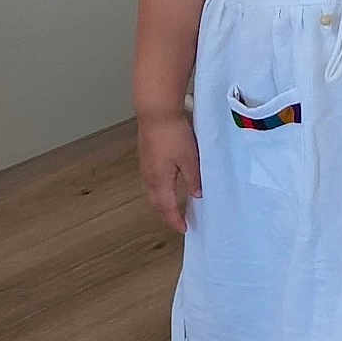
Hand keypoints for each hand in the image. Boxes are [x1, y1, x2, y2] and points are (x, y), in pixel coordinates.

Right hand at [137, 112, 201, 233]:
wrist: (156, 111)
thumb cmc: (172, 134)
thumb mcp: (190, 159)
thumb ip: (193, 179)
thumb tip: (196, 194)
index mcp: (160, 181)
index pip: (167, 208)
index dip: (175, 220)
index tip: (183, 229)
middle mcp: (149, 176)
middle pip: (157, 202)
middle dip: (167, 214)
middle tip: (178, 220)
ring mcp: (145, 165)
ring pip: (152, 191)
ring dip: (162, 201)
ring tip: (173, 205)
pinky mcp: (146, 155)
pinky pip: (151, 179)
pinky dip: (159, 188)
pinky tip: (167, 183)